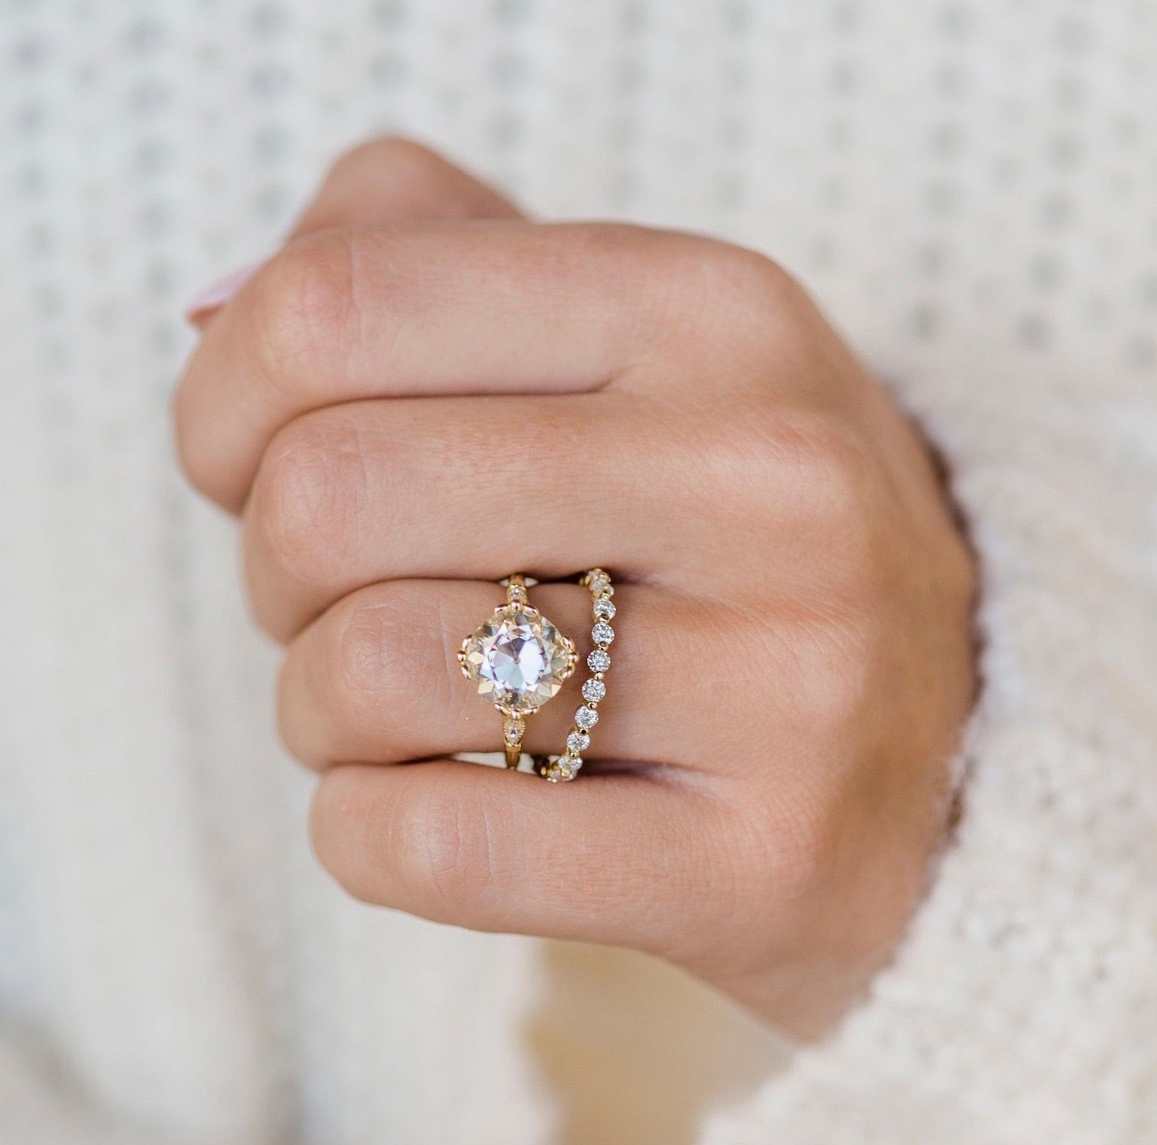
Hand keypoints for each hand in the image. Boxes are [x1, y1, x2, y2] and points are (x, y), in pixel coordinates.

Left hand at [174, 138, 976, 1038]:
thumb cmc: (724, 534)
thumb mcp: (623, 346)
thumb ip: (417, 264)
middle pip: (330, 495)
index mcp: (713, 312)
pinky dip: (362, 832)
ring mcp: (792, 683)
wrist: (942, 743)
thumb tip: (214, 317)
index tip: (247, 464)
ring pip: (368, 677)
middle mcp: (771, 478)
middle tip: (335, 601)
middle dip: (273, 571)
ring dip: (320, 709)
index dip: (224, 399)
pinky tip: (423, 806)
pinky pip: (432, 848)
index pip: (338, 306)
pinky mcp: (761, 867)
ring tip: (403, 707)